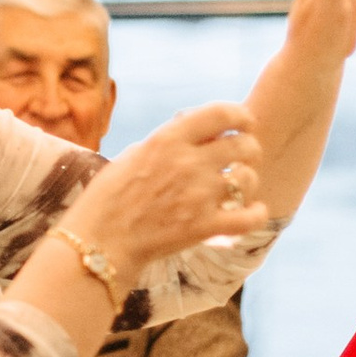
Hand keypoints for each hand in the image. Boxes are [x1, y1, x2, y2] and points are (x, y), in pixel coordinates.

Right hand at [61, 101, 268, 293]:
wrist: (99, 243)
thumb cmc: (107, 199)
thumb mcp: (132, 156)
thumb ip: (164, 142)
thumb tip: (188, 131)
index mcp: (167, 139)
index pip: (220, 113)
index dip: (241, 115)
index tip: (246, 122)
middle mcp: (187, 162)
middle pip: (243, 145)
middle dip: (249, 149)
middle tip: (245, 158)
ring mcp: (198, 195)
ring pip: (248, 178)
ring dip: (249, 181)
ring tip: (240, 188)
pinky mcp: (204, 227)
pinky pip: (249, 217)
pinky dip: (257, 213)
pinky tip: (254, 212)